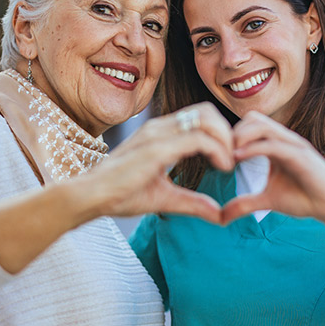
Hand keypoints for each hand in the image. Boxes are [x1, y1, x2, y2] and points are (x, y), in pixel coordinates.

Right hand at [86, 103, 233, 222]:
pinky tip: (222, 167)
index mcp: (161, 133)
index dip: (221, 134)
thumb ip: (193, 203)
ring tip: (228, 163)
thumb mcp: (165, 198)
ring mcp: (158, 134)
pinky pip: (197, 138)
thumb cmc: (121, 194)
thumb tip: (219, 214)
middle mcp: (160, 127)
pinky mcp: (157, 148)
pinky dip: (217, 150)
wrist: (91, 197)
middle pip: (207, 111)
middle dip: (227, 132)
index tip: (228, 159)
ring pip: (205, 119)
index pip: (200, 117)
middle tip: (233, 158)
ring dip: (226, 139)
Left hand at [221, 112, 324, 234]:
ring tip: (227, 156)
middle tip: (219, 154)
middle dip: (232, 132)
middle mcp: (284, 140)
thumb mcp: (268, 200)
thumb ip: (245, 203)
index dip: (230, 136)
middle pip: (252, 118)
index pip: (249, 125)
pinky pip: (273, 144)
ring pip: (261, 125)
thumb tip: (221, 217)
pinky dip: (253, 148)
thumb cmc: (304, 198)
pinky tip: (237, 159)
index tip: (216, 154)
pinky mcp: (301, 156)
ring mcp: (293, 145)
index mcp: (276, 145)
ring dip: (239, 136)